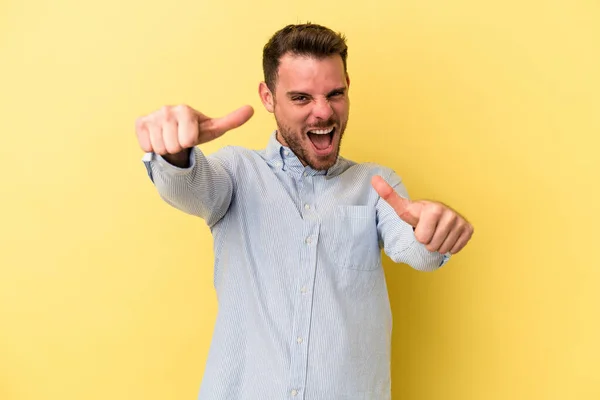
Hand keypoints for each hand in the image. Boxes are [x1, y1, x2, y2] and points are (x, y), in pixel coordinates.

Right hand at [135, 104, 253, 154]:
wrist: (173, 136)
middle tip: (179, 141)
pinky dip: (153, 148)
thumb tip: (252, 109)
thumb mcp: (213, 129)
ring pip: (160, 147)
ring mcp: (152, 116)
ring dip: (166, 149)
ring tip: (169, 140)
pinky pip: (147, 146)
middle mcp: (167, 109)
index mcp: (186, 110)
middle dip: (178, 148)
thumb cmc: (194, 133)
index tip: (190, 137)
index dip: (190, 143)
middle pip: (174, 145)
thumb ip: (232, 121)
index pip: (188, 140)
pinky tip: (158, 139)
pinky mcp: (140, 123)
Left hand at [371, 175, 473, 254]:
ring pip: (444, 249)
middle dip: (428, 242)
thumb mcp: (403, 208)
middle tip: (428, 231)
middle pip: (433, 246)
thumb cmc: (417, 214)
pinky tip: (446, 236)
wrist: (435, 215)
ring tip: (436, 233)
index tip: (420, 226)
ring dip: (438, 245)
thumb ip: (388, 195)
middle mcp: (450, 214)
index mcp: (433, 209)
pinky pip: (456, 249)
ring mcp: (461, 222)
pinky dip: (449, 246)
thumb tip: (374, 178)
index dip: (419, 236)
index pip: (423, 239)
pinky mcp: (469, 229)